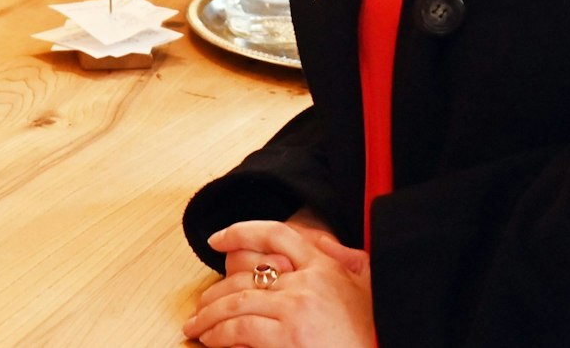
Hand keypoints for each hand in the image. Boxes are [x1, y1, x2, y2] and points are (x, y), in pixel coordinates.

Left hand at [184, 220, 375, 347]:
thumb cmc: (374, 331)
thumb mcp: (368, 285)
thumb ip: (344, 259)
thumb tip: (320, 240)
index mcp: (325, 267)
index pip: (276, 235)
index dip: (240, 232)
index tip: (217, 240)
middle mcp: (307, 285)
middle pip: (245, 276)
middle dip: (214, 292)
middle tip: (199, 307)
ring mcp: (295, 312)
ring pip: (236, 304)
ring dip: (209, 317)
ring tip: (196, 327)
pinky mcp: (286, 341)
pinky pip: (240, 331)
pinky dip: (220, 336)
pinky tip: (211, 341)